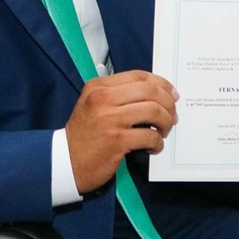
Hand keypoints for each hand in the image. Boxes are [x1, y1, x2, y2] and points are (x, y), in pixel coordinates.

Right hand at [65, 70, 178, 192]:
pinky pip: (149, 136)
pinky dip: (157, 143)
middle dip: (168, 103)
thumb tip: (155, 94)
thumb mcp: (93, 105)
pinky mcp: (116, 140)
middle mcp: (103, 98)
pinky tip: (153, 147)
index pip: (138, 76)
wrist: (66, 162)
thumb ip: (117, 95)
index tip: (172, 94)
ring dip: (166, 123)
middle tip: (172, 116)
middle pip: (150, 91)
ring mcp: (110, 119)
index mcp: (98, 86)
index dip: (161, 83)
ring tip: (163, 132)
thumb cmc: (84, 135)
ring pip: (154, 111)